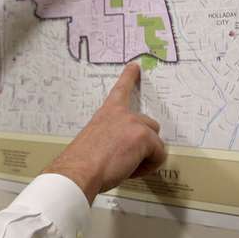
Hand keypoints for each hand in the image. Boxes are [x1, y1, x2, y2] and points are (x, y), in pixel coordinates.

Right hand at [43, 62, 166, 203]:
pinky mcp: (144, 137)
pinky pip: (159, 155)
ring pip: (155, 143)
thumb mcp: (94, 141)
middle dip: (144, 145)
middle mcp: (122, 114)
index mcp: (107, 113)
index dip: (129, 77)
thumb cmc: (81, 161)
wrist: (79, 170)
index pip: (120, 90)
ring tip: (127, 167)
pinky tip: (131, 170)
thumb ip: (110, 138)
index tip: (134, 67)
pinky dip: (149, 167)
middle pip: (149, 126)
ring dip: (146, 157)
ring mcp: (135, 124)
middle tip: (126, 161)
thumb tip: (121, 152)